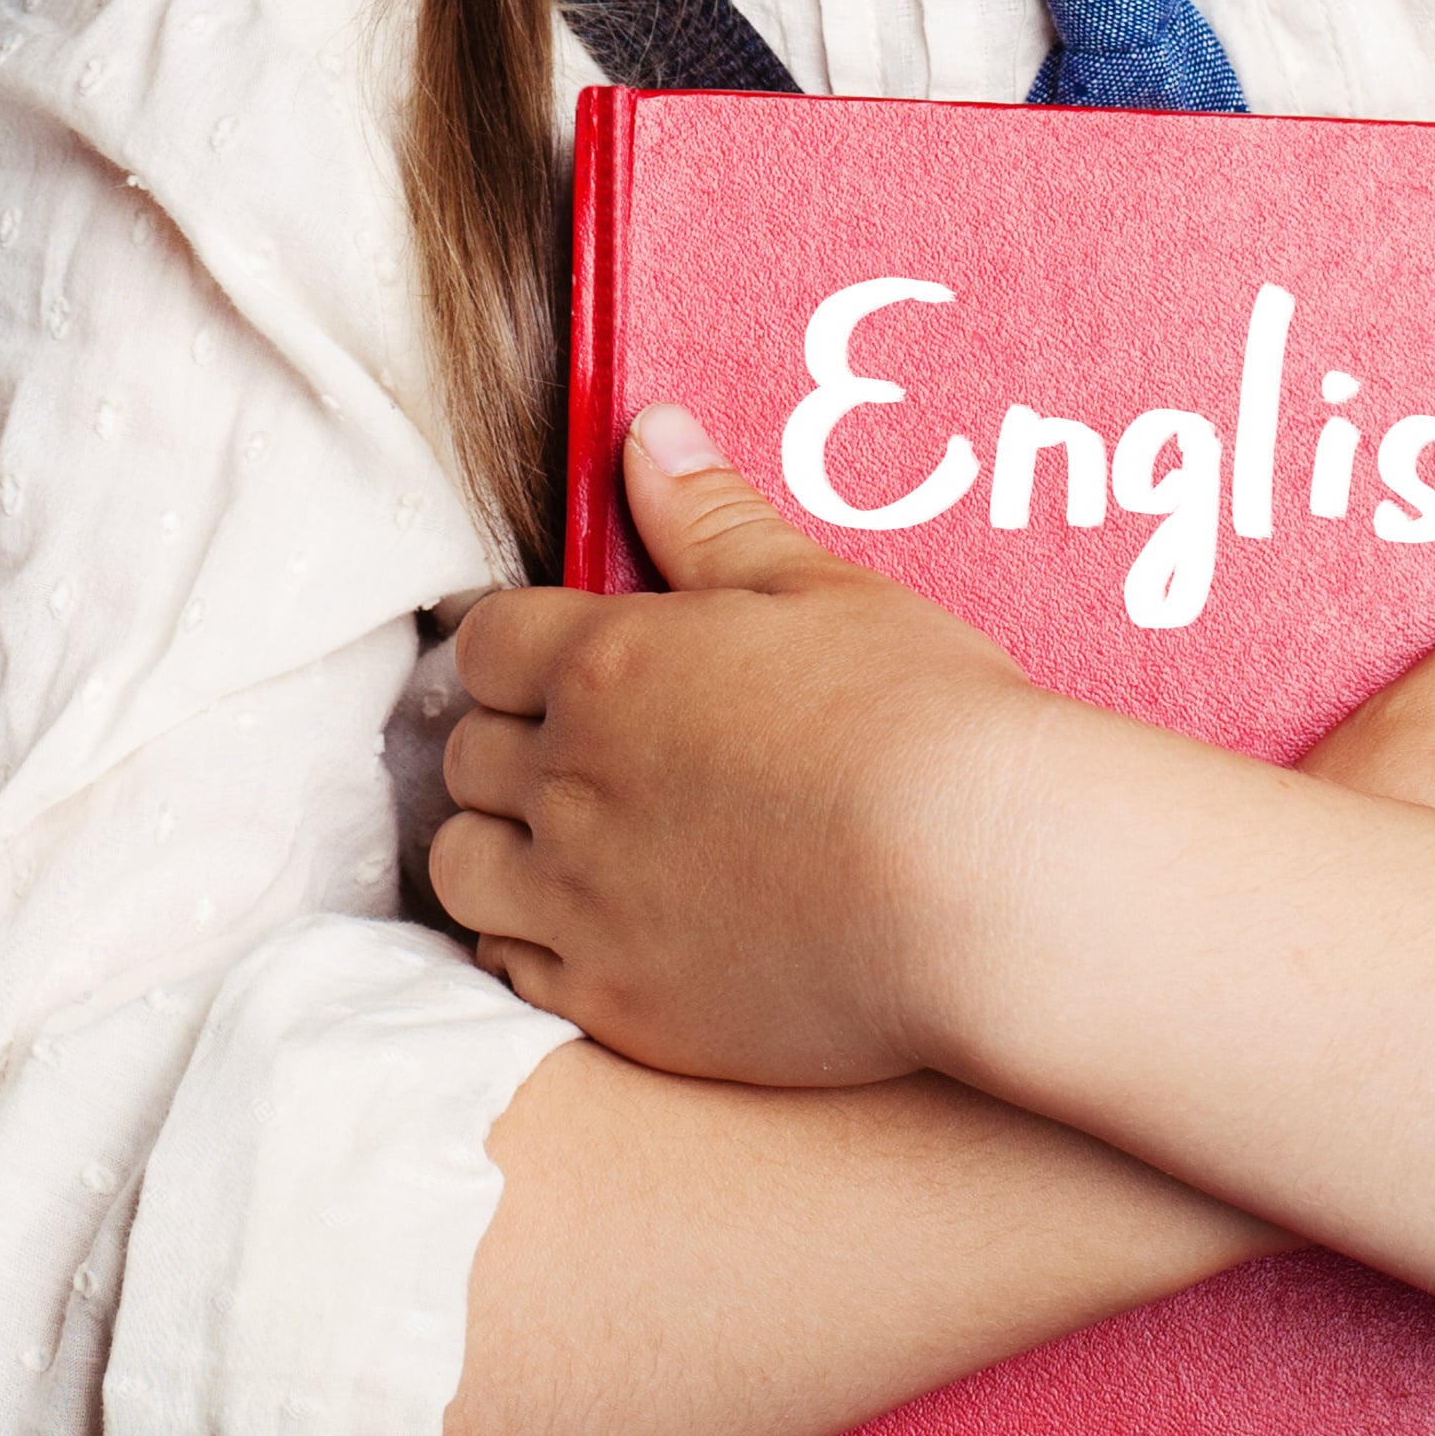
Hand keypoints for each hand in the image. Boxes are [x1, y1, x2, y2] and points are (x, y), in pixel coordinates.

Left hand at [433, 407, 1068, 1088]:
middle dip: (508, 745)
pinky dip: (529, 942)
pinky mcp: (613, 1003)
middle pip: (467, 757)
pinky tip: (593, 926)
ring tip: (566, 843)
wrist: (973, 886)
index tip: (556, 666)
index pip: (486, 644)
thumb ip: (711, 517)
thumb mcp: (820, 591)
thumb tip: (645, 432)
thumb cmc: (915, 720)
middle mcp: (569, 782)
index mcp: (607, 665)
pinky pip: (508, 970)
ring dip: (497, 846)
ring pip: (461, 868)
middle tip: (577, 753)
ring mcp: (582, 902)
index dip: (515, 649)